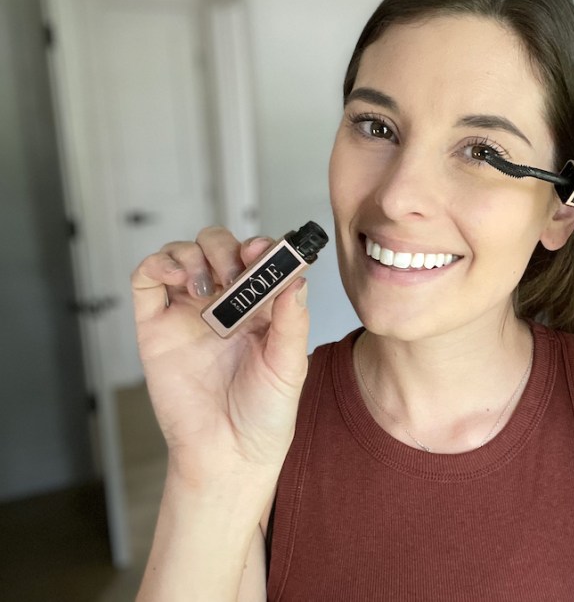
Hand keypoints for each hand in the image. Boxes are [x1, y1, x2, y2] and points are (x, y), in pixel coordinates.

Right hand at [130, 227, 310, 484]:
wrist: (228, 455)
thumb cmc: (264, 415)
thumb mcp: (290, 365)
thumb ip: (292, 321)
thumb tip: (297, 277)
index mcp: (261, 308)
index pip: (257, 259)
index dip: (261, 247)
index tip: (264, 252)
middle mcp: (224, 304)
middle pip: (217, 247)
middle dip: (226, 248)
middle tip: (235, 271)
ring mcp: (188, 312)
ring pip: (183, 254)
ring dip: (195, 253)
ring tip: (209, 283)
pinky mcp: (156, 326)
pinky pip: (147, 280)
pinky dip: (159, 264)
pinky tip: (180, 278)